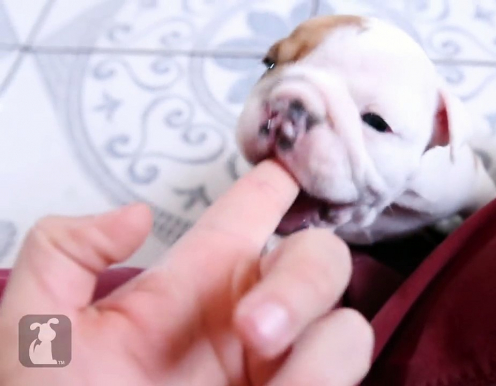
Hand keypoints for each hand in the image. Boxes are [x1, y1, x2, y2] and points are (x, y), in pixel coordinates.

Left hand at [0, 161, 372, 385]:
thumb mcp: (35, 336)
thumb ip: (62, 254)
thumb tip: (137, 217)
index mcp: (194, 288)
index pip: (250, 213)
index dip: (278, 184)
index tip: (296, 168)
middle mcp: (249, 318)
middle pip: (319, 257)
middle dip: (303, 278)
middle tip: (254, 326)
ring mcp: (282, 366)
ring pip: (346, 319)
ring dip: (318, 340)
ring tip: (273, 381)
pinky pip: (345, 369)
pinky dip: (323, 377)